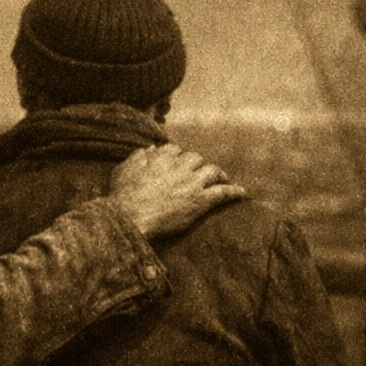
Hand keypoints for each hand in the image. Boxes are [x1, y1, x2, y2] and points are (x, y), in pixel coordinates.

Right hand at [109, 144, 245, 237]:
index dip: (178, 157)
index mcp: (161, 158)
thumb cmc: (123, 195)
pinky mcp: (200, 200)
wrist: (130, 216)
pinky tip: (242, 192)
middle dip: (198, 164)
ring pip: (212, 170)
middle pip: (195, 158)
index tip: (178, 163)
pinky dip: (234, 191)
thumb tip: (151, 149)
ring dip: (218, 173)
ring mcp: (191, 183)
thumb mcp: (123, 169)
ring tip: (222, 178)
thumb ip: (138, 156)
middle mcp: (179, 166)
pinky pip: (223, 192)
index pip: (175, 150)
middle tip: (199, 172)